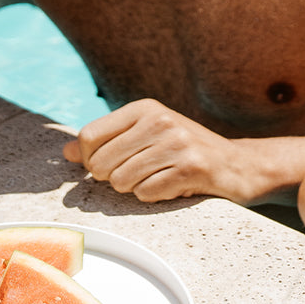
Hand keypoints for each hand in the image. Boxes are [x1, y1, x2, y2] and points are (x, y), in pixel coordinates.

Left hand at [63, 99, 248, 202]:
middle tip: (139, 174)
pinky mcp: (190, 168)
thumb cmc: (184, 151)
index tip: (110, 163)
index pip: (89, 136)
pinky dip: (154, 196)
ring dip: (135, 188)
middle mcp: (160, 120)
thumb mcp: (145, 136)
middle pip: (101, 163)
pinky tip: (173, 185)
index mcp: (145, 108)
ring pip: (121, 182)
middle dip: (113, 178)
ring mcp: (177, 143)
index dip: (91, 159)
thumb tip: (67, 152)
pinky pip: (146, 193)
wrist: (237, 165)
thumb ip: (106, 142)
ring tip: (157, 178)